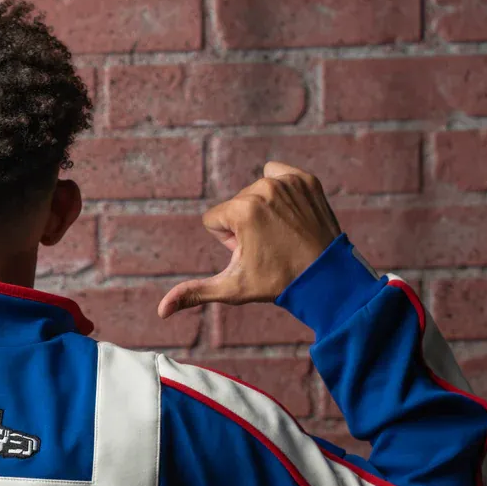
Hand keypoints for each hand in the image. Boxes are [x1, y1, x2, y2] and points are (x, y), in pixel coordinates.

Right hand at [157, 161, 339, 317]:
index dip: (228, 242)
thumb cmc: (277, 283)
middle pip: (234, 205)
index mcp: (241, 211)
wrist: (326, 276)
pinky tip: (290, 214)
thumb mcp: (232, 288)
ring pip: (254, 192)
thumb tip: (161, 311)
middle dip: (244, 226)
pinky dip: (280, 191)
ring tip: (282, 233)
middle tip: (270, 246)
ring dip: (262, 211)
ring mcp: (287, 181)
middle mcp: (263, 189)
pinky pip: (277, 174)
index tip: (252, 253)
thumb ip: (194, 293)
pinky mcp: (305, 179)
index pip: (214, 220)